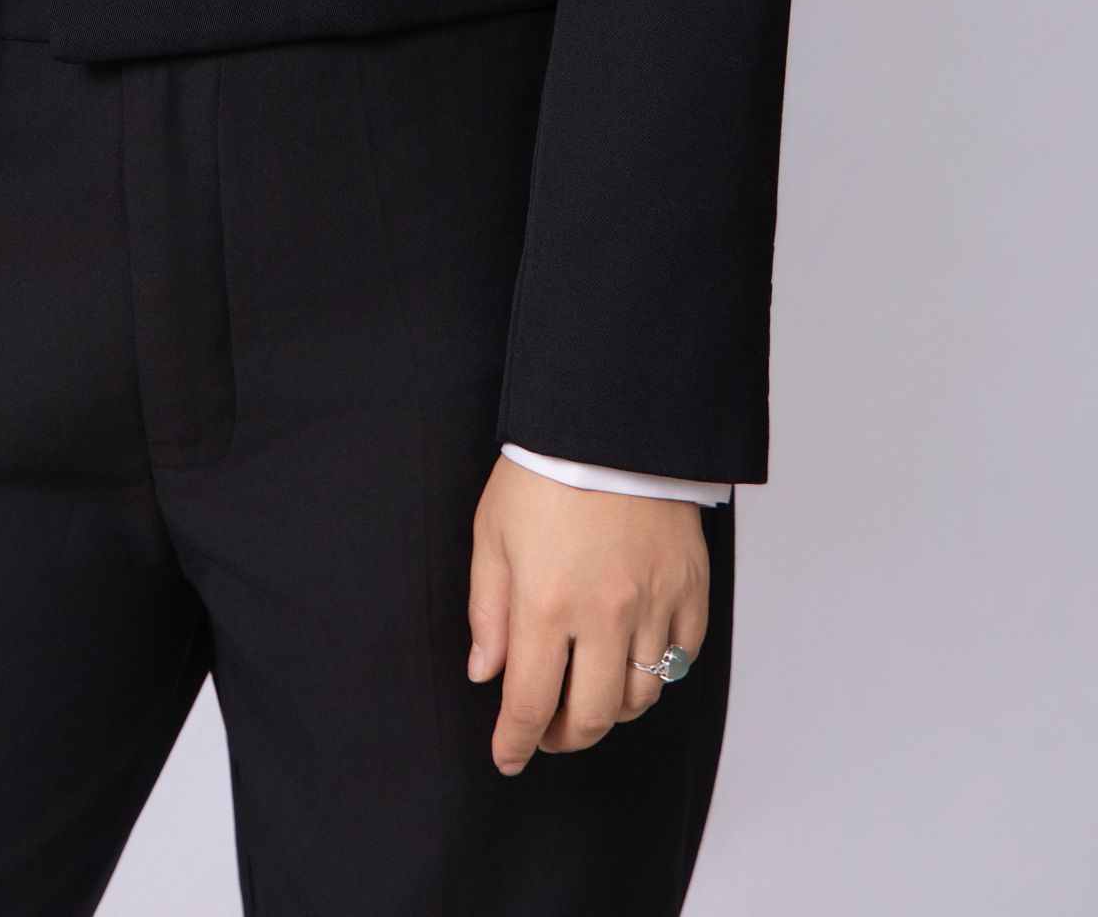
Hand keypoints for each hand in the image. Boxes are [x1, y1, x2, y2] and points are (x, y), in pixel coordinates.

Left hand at [467, 455, 708, 774]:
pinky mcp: (690, 588)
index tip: (507, 757)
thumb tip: (486, 674)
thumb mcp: (492, 534)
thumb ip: (488, 610)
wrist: (609, 420)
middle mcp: (605, 614)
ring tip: (588, 695)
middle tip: (549, 731)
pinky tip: (633, 660)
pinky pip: (682, 657)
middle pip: (594, 717)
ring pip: (641, 695)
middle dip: (566, 736)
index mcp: (547, 603)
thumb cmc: (543, 471)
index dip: (516, 741)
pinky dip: (659, 672)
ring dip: (612, 710)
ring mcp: (655, 603)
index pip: (531, 702)